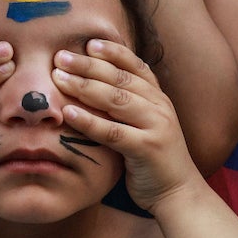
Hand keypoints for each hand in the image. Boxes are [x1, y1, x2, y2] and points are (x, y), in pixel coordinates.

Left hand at [51, 39, 201, 208]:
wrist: (178, 194)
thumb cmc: (153, 160)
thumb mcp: (144, 125)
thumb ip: (127, 106)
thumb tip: (94, 84)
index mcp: (158, 98)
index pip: (135, 67)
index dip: (113, 52)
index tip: (88, 42)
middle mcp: (160, 107)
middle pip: (120, 79)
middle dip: (89, 65)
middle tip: (61, 56)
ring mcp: (156, 126)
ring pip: (116, 100)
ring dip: (84, 86)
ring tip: (58, 78)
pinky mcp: (147, 148)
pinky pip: (113, 131)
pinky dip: (89, 120)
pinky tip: (69, 112)